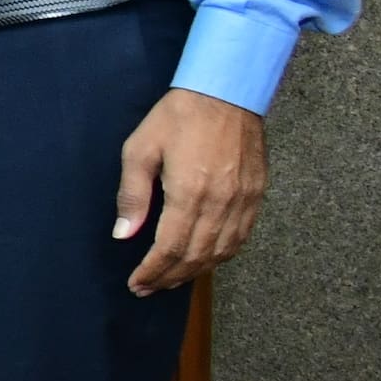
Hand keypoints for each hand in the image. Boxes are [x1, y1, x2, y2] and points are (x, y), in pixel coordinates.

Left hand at [116, 88, 268, 296]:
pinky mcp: (257, 195)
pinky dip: (222, 255)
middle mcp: (221, 203)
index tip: (136, 284)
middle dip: (170, 277)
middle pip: (196, 256)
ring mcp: (244, 201)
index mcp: (190, 192)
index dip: (153, 271)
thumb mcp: (140, 149)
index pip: (170, 247)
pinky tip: (205, 260)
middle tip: (148, 289)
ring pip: (221, 251)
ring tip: (171, 280)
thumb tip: (123, 233)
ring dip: (195, 271)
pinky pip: (241, 237)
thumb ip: (132, 194)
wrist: (227, 92)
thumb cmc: (178, 116)